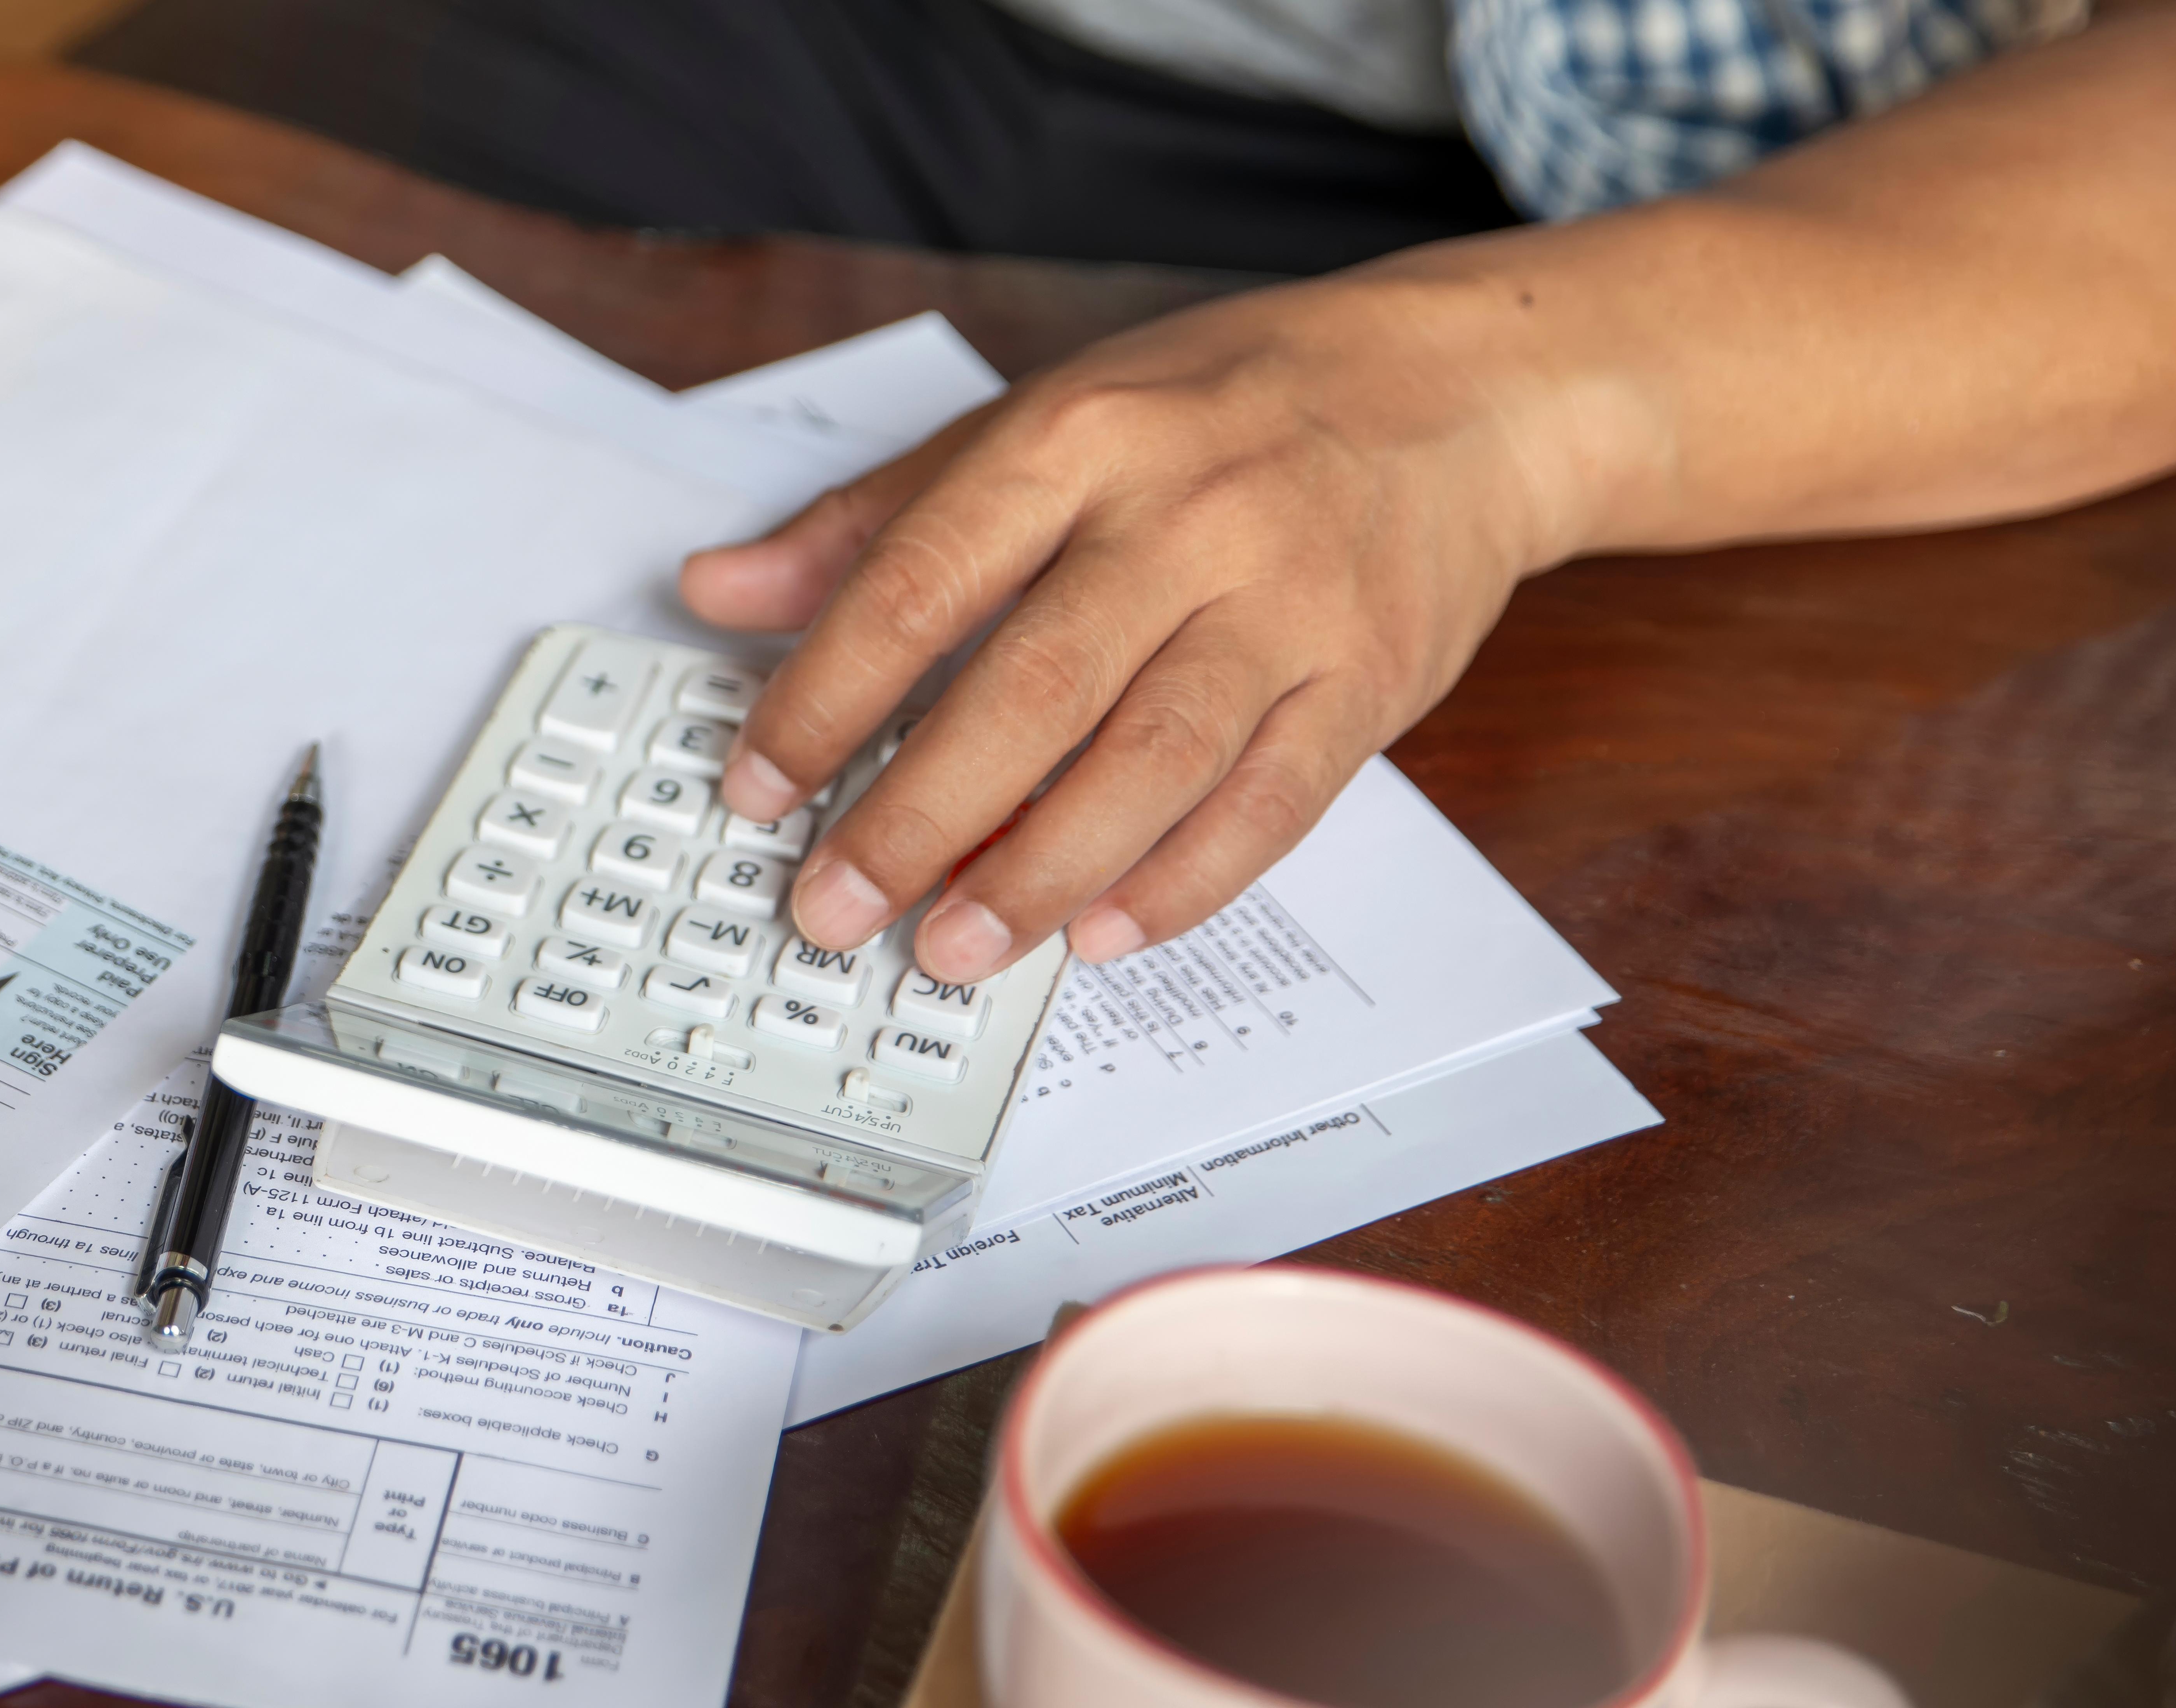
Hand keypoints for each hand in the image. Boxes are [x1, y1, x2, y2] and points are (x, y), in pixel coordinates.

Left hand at [686, 270, 1617, 982]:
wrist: (1457, 389)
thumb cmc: (1219, 408)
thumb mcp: (1038, 420)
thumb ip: (872, 519)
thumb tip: (718, 589)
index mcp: (1080, 438)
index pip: (919, 581)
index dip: (824, 695)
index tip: (754, 785)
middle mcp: (1185, 516)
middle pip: (1032, 691)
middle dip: (918, 817)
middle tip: (834, 907)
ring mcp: (1290, 602)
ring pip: (1149, 761)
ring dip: (1039, 871)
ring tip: (951, 949)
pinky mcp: (1371, 678)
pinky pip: (1270, 802)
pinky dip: (1181, 880)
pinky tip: (1099, 933)